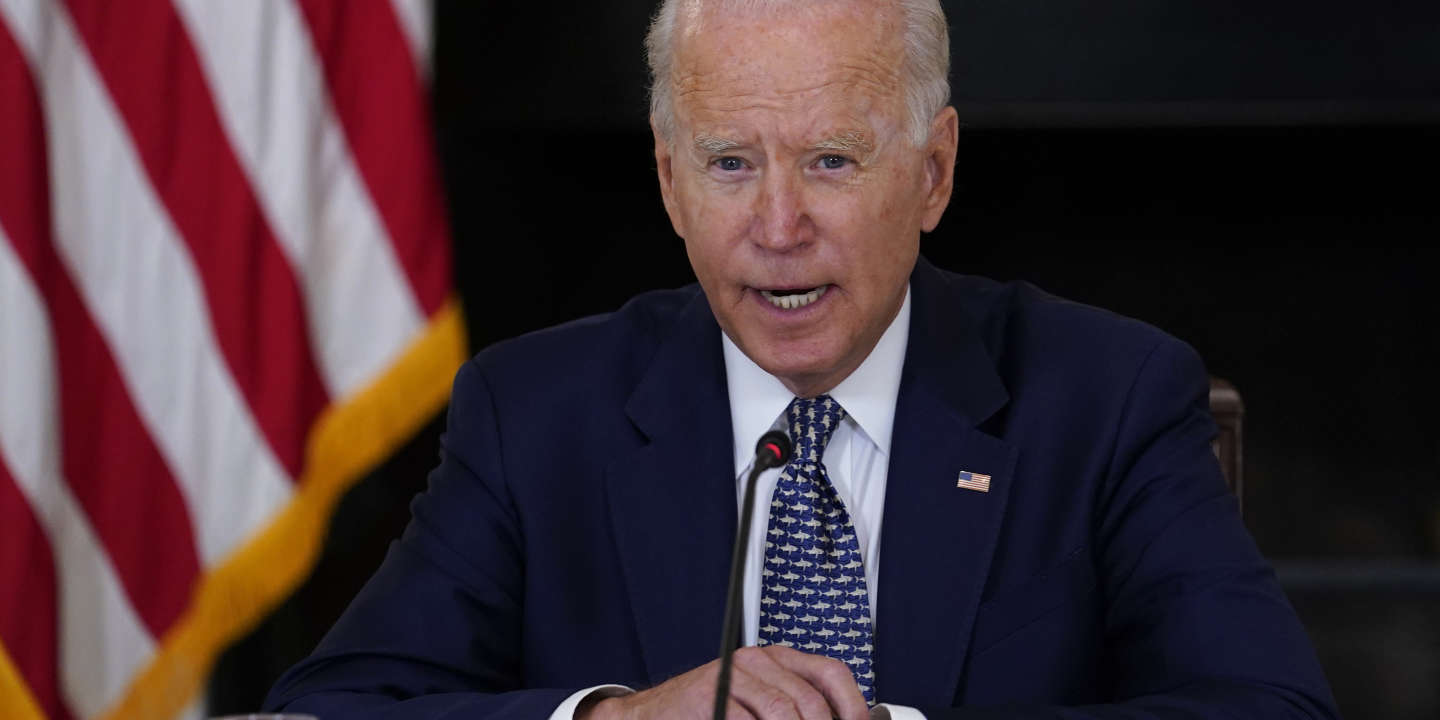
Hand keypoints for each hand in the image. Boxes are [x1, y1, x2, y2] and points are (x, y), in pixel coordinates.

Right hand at [578, 645, 868, 719]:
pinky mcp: (711, 694)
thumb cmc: (711, 713)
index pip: (831, 672)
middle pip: (810, 699)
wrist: (654, 716)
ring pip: (783, 711)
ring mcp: (733, 674)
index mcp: (777, 660)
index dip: (853, 704)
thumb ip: (795, 710)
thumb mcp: (759, 705)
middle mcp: (758, 661)